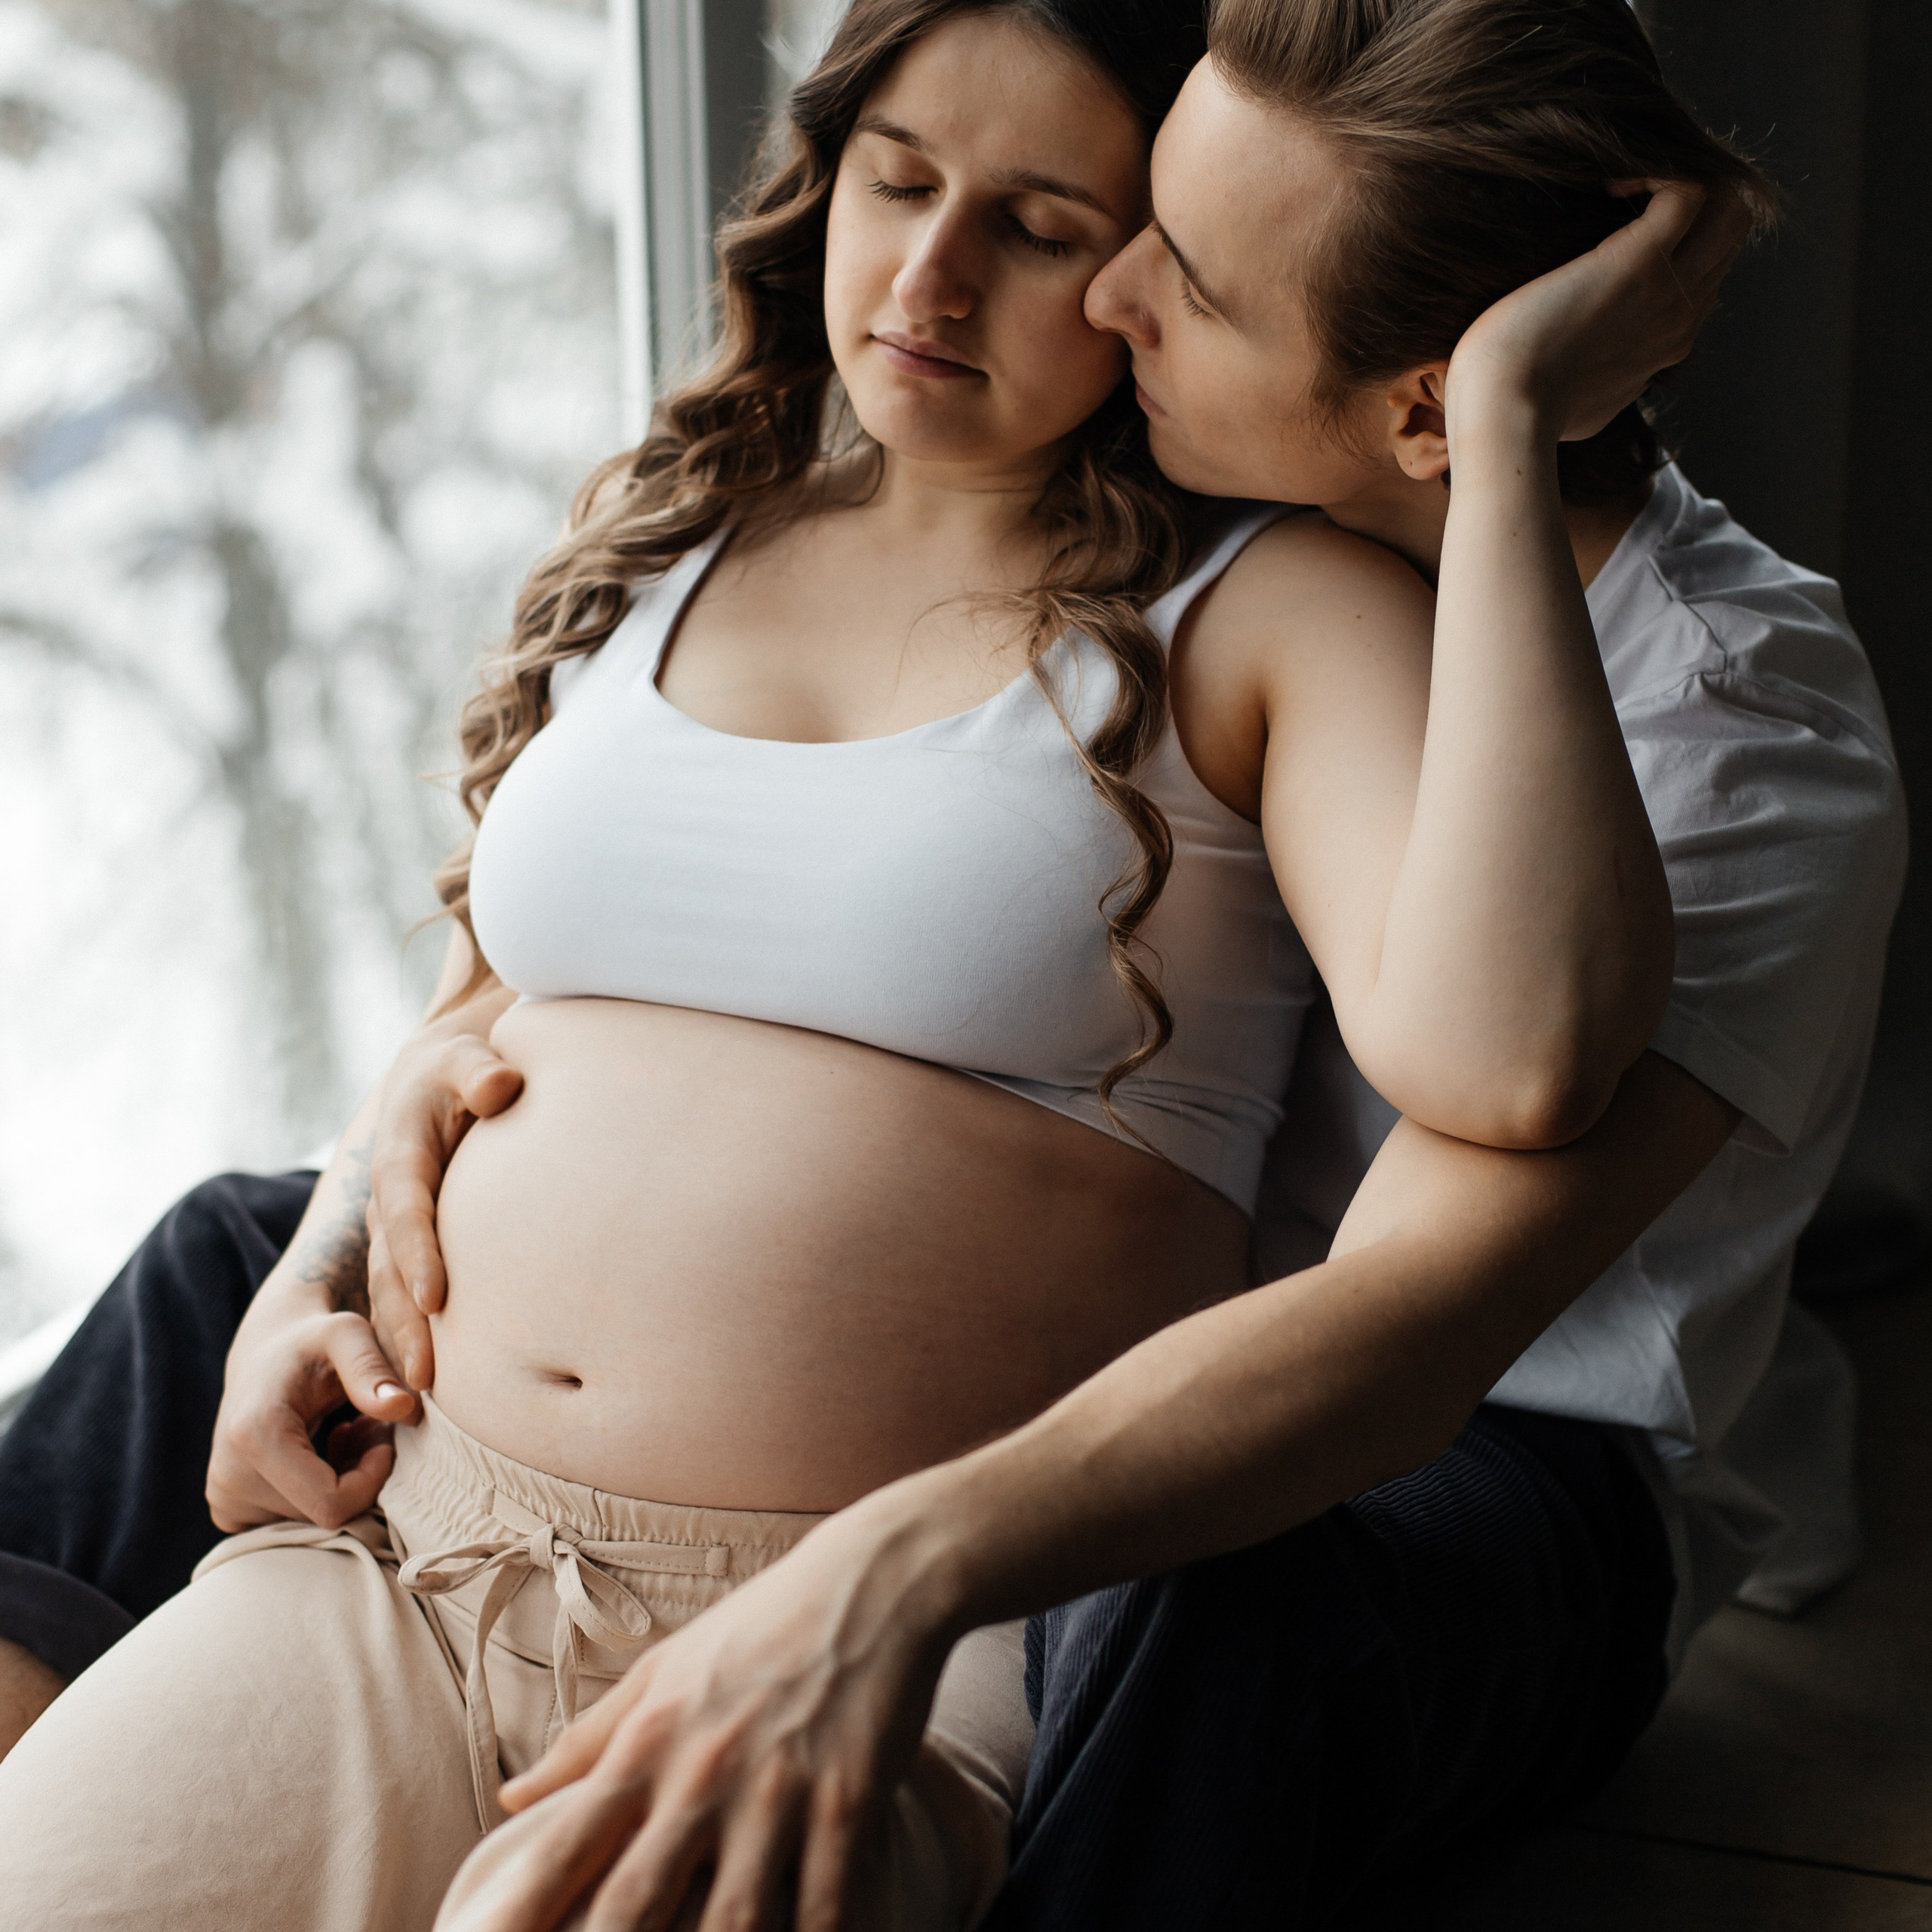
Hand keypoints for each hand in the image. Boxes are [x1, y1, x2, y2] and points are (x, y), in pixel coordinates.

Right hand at [206, 1289, 417, 1531]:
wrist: (265, 1354)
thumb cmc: (312, 1341)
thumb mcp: (347, 1335)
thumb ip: (372, 1368)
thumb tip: (405, 1409)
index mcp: (253, 1436)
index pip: (332, 1503)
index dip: (372, 1478)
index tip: (383, 1436)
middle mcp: (228, 1478)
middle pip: (324, 1516)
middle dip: (361, 1476)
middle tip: (369, 1427)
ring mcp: (225, 1500)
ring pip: (313, 1521)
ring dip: (345, 1483)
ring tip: (347, 1433)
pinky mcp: (229, 1511)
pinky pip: (295, 1523)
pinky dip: (320, 1494)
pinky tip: (323, 1453)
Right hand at [366, 1023, 522, 1390]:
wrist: (434, 1079)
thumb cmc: (461, 1069)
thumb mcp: (466, 1058)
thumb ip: (480, 1070)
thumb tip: (500, 1084)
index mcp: (400, 1157)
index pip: (407, 1208)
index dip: (419, 1252)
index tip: (437, 1297)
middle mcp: (386, 1202)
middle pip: (390, 1269)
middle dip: (405, 1324)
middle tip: (422, 1380)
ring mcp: (390, 1231)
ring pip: (388, 1294)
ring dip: (401, 1344)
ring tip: (418, 1398)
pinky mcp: (405, 1251)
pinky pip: (399, 1299)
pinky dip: (408, 1339)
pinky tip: (428, 1386)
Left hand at [444, 1502, 958, 1931]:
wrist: (873, 1580)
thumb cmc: (760, 1626)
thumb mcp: (663, 1670)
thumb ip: (589, 1739)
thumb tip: (512, 1797)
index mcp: (648, 1742)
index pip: (562, 1848)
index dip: (518, 1917)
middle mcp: (702, 1774)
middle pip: (633, 1907)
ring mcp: (778, 1793)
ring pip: (733, 1924)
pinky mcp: (849, 1803)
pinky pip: (825, 1908)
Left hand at [1448, 179, 1754, 443]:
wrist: (1504, 414)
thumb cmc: (1514, 412)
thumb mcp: (1574, 408)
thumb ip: (1597, 384)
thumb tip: (1590, 389)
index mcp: (1665, 346)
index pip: (1706, 275)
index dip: (1684, 237)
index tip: (1627, 224)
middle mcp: (1679, 317)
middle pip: (1729, 235)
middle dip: (1699, 194)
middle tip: (1635, 186)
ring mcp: (1666, 289)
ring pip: (1726, 208)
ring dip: (1686, 177)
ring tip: (1624, 182)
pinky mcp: (1639, 262)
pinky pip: (1687, 190)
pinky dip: (1658, 170)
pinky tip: (1609, 184)